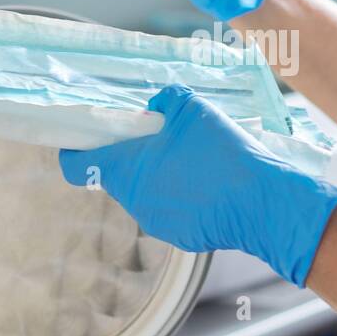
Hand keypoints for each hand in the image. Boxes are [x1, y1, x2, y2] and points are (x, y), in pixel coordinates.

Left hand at [58, 84, 336, 286]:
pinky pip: (172, 208)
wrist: (262, 203)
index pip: (74, 164)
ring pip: (148, 191)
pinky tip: (211, 181)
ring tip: (196, 158)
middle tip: (164, 136)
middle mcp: (135, 200)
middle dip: (136, 154)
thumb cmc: (222, 154)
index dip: (75, 146)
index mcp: (127, 169)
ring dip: (161, 173)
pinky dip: (184, 194)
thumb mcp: (193, 109)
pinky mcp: (182, 235)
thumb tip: (155, 105)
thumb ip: (166, 101)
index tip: (89, 134)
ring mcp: (158, 222)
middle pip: (119, 174)